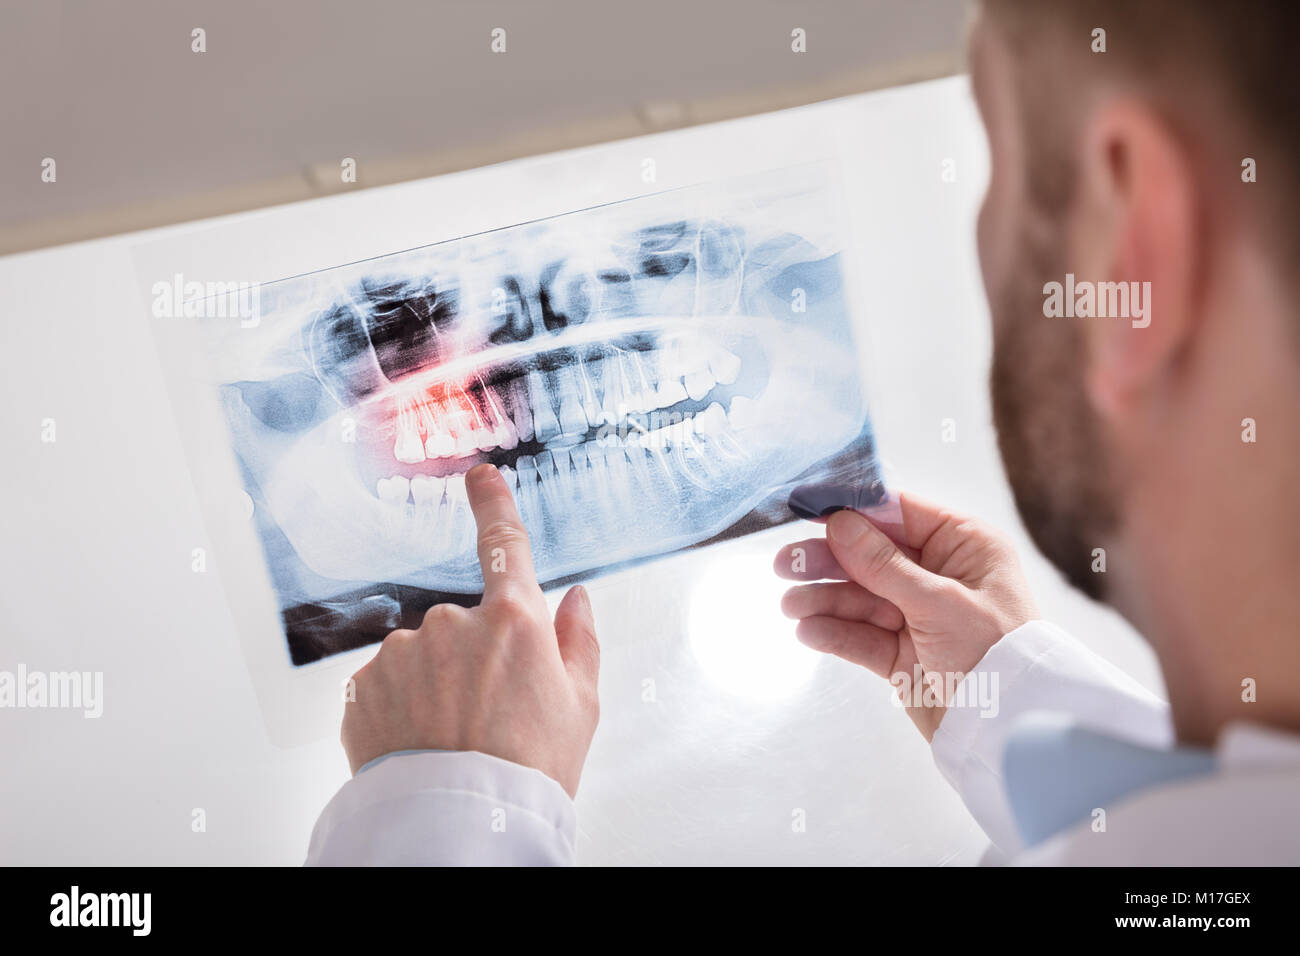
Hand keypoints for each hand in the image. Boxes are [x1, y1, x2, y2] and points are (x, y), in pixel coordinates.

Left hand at [341, 463, 599, 797]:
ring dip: (435, 682)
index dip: (493, 503)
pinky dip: (402, 705)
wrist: (460, 826)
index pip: (504, 544)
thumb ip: (578, 641)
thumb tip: (575, 598)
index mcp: (514, 622)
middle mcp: (454, 624)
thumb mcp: (580, 707)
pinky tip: (421, 741)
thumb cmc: (529, 771)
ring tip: (453, 736)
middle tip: (491, 714)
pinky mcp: (363, 684)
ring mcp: (403, 652)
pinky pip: (388, 682)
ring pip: (424, 654)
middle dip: (475, 656)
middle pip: (467, 624)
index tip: (480, 476)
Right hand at [775, 493, 1037, 739]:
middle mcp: (939, 574)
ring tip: (790, 606)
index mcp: (964, 546)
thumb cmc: (995, 653)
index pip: (900, 515)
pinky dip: (833, 632)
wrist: (1006, 732)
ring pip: (859, 597)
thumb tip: (840, 523)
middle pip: (870, 556)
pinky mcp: (901, 653)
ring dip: (823, 599)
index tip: (808, 508)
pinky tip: (807, 631)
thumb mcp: (939, 602)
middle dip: (827, 561)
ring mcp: (918, 615)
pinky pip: (860, 635)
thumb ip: (883, 565)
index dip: (853, 511)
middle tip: (784, 565)